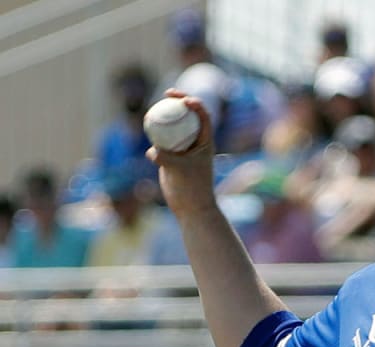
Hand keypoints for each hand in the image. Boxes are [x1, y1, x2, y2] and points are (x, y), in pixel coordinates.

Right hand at [145, 90, 216, 216]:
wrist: (190, 205)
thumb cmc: (192, 188)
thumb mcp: (180, 171)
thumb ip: (166, 159)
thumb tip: (152, 152)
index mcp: (205, 141)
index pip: (204, 117)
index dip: (196, 104)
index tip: (184, 99)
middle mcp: (195, 142)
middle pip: (188, 116)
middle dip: (179, 101)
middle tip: (168, 93)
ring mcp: (182, 148)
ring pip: (173, 127)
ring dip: (165, 116)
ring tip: (155, 108)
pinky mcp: (170, 156)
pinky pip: (161, 140)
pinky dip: (154, 135)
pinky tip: (147, 131)